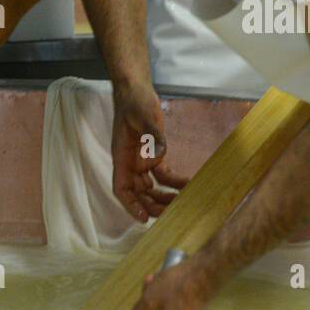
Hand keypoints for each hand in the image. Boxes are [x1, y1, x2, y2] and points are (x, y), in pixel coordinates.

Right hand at [111, 84, 185, 222]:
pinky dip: (173, 183)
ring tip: (182, 204)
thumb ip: (152, 135)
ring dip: (163, 198)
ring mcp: (140, 161)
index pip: (121, 188)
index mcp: (122, 157)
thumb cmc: (135, 103)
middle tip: (172, 214)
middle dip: (152, 205)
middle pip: (138, 193)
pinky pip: (162, 176)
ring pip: (150, 188)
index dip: (130, 205)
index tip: (143, 217)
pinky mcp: (153, 156)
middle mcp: (130, 164)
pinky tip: (187, 185)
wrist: (136, 92)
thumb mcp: (144, 116)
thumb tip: (159, 154)